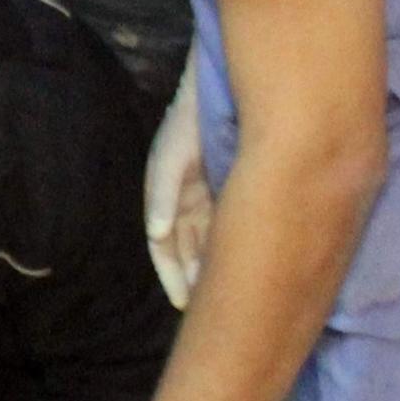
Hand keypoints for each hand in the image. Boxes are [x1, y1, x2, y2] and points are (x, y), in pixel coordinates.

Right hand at [145, 57, 212, 308]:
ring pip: (209, 244)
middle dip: (196, 279)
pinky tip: (242, 265)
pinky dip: (230, 249)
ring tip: (225, 295)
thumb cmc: (189, 122)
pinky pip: (229, 228)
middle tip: (210, 307)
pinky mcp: (230, 193)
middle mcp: (188, 204)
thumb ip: (162, 195)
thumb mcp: (170, 159)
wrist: (223, 93)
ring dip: (213, 269)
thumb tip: (157, 233)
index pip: (165, 247)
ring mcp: (210, 199)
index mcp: (170, 199)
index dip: (172, 276)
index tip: (184, 304)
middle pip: (188, 252)